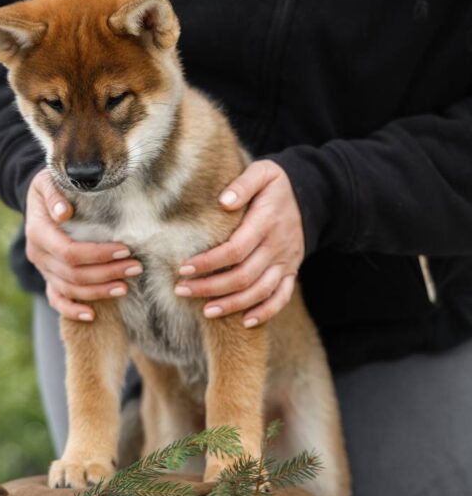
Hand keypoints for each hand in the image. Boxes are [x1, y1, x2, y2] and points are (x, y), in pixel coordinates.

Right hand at [25, 168, 141, 320]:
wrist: (42, 198)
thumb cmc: (53, 184)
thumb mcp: (50, 180)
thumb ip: (55, 193)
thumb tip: (63, 213)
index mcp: (38, 232)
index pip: (69, 251)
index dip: (98, 255)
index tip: (125, 250)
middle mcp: (38, 254)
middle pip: (73, 274)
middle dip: (107, 273)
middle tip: (136, 267)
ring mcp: (43, 269)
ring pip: (70, 290)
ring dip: (99, 291)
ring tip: (126, 287)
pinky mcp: (49, 277)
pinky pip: (57, 300)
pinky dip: (72, 310)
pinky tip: (92, 315)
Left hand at [174, 160, 303, 326]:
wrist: (314, 196)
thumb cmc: (277, 185)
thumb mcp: (262, 173)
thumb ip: (243, 184)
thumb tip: (223, 201)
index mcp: (266, 222)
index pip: (235, 250)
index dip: (208, 262)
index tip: (183, 267)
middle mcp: (277, 246)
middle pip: (243, 276)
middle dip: (210, 287)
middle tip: (181, 290)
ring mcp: (286, 262)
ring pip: (259, 291)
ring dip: (232, 304)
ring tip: (205, 312)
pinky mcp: (291, 272)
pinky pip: (282, 297)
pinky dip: (265, 312)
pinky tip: (244, 322)